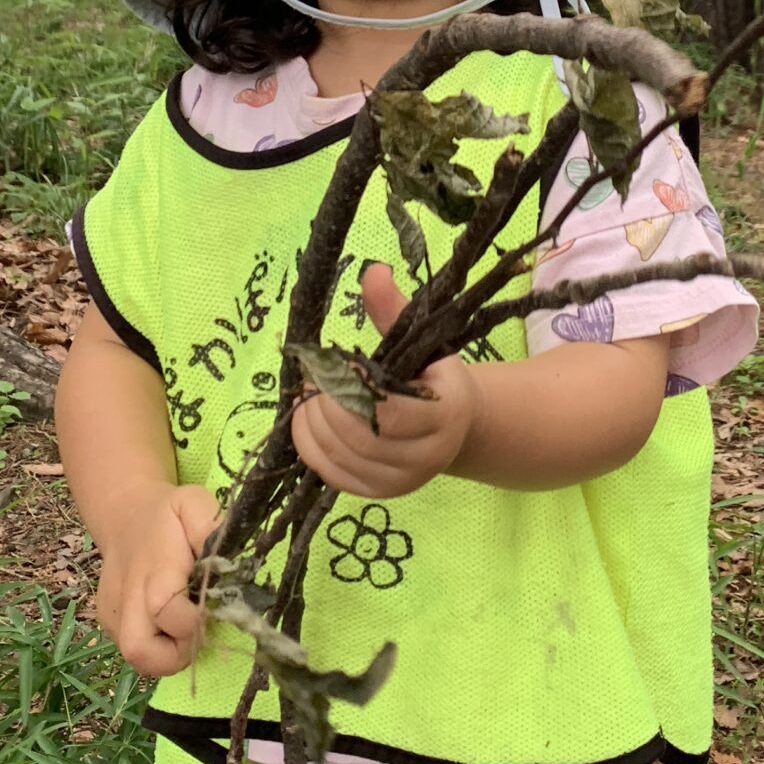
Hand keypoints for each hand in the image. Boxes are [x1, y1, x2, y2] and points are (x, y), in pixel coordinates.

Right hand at [94, 481, 222, 678]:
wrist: (126, 514)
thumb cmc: (169, 514)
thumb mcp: (195, 505)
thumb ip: (212, 529)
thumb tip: (232, 563)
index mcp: (154, 568)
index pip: (165, 610)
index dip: (194, 620)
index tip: (212, 607)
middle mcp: (127, 596)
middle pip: (140, 650)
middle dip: (177, 653)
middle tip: (198, 628)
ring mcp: (112, 613)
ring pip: (136, 658)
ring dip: (167, 654)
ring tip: (184, 625)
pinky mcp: (108, 622)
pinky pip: (133, 651)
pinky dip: (156, 646)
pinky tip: (166, 620)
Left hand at [291, 263, 479, 499]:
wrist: (457, 423)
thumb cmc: (434, 373)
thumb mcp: (423, 340)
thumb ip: (394, 310)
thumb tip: (373, 270)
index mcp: (446, 415)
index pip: (390, 412)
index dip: (352, 388)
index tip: (335, 363)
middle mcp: (429, 456)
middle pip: (362, 439)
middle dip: (326, 407)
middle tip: (311, 378)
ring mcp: (404, 481)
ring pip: (344, 460)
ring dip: (313, 426)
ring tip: (305, 396)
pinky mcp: (381, 493)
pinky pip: (336, 478)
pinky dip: (312, 449)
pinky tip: (305, 421)